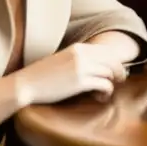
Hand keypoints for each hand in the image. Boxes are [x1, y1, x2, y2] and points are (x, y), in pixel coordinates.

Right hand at [13, 43, 129, 106]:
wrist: (26, 85)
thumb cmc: (43, 76)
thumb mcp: (64, 59)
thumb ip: (80, 59)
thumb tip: (100, 65)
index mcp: (79, 47)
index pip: (107, 51)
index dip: (115, 61)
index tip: (116, 71)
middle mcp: (82, 54)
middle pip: (113, 60)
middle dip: (119, 71)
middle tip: (119, 82)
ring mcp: (82, 67)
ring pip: (111, 73)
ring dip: (111, 84)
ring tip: (104, 93)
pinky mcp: (80, 82)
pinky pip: (105, 85)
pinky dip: (106, 92)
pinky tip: (100, 98)